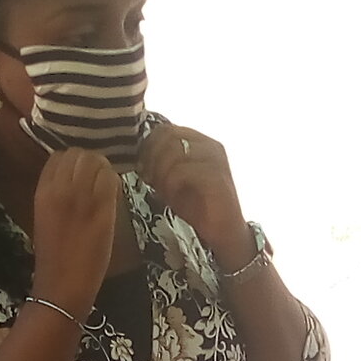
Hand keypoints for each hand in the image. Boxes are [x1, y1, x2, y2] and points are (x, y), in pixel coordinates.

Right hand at [30, 147, 118, 312]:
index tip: (80, 172)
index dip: (72, 161)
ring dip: (103, 168)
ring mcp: (83, 199)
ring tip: (104, 183)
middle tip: (96, 175)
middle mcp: (61, 190)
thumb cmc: (53, 257)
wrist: (62, 285)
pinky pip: (111, 180)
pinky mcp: (102, 210)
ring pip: (96, 161)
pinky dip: (114, 181)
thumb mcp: (45, 218)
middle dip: (90, 161)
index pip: (58, 157)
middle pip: (79, 154)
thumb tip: (73, 180)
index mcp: (43, 192)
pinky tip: (113, 193)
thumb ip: (56, 195)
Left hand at [137, 114, 248, 267]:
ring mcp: (215, 159)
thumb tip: (138, 155)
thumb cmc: (196, 205)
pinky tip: (173, 196)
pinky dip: (172, 183)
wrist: (222, 232)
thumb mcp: (171, 180)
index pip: (165, 129)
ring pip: (175, 150)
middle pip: (168, 135)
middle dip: (153, 158)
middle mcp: (209, 144)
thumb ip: (159, 163)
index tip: (143, 169)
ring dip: (162, 171)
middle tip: (151, 179)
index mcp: (198, 141)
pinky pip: (183, 170)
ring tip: (163, 190)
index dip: (148, 147)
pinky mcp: (217, 176)